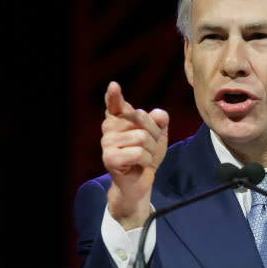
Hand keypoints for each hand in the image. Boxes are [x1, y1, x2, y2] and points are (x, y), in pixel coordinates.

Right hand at [101, 81, 168, 229]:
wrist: (141, 181)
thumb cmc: (147, 154)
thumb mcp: (159, 135)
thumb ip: (160, 121)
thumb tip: (159, 114)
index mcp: (119, 119)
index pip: (115, 104)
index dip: (114, 96)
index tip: (114, 86)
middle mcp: (109, 127)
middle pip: (140, 117)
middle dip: (153, 133)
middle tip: (149, 146)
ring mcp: (106, 143)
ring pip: (141, 137)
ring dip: (150, 149)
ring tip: (143, 157)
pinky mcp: (109, 158)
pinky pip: (138, 152)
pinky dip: (146, 160)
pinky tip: (139, 165)